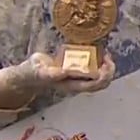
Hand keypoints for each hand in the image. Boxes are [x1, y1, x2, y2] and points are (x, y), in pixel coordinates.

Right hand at [0, 52, 115, 103]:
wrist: (30, 74)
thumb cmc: (34, 72)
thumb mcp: (38, 70)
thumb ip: (48, 73)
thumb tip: (63, 73)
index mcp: (69, 86)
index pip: (92, 85)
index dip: (102, 76)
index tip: (104, 62)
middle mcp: (77, 84)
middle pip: (101, 84)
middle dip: (109, 71)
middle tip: (107, 57)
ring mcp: (80, 79)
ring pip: (101, 80)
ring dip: (108, 68)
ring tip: (105, 54)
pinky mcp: (80, 73)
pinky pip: (96, 71)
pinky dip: (102, 63)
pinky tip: (100, 53)